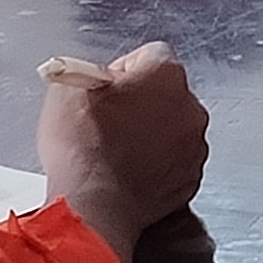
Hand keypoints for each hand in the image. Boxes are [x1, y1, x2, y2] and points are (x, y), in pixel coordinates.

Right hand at [39, 41, 210, 262]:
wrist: (94, 207)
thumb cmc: (82, 147)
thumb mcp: (67, 90)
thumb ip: (92, 72)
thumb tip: (98, 80)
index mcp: (165, 75)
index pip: (150, 55)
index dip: (123, 71)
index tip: (104, 91)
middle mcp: (190, 107)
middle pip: (166, 93)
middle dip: (141, 102)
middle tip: (108, 122)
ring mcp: (194, 146)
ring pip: (173, 129)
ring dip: (151, 134)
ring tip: (115, 151)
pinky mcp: (191, 179)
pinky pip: (175, 162)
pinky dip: (157, 165)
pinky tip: (128, 172)